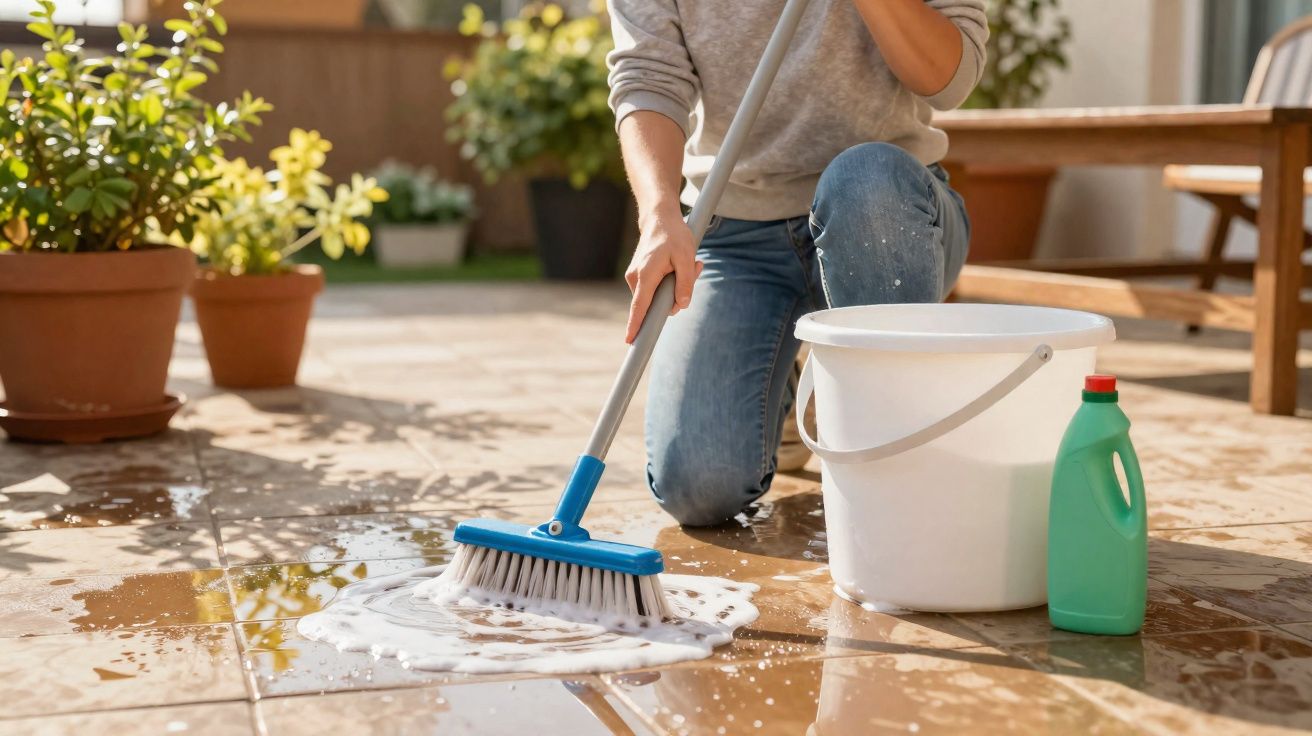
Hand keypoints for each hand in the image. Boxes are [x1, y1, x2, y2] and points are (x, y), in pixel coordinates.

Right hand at [623, 208, 702, 343]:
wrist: (659, 218)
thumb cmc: (674, 236)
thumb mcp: (687, 257)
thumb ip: (686, 282)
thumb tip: (682, 306)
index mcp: (646, 275)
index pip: (639, 306)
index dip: (636, 325)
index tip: (630, 341)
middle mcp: (635, 278)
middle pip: (655, 304)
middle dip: (675, 296)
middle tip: (695, 269)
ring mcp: (635, 277)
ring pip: (657, 296)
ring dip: (673, 287)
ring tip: (685, 264)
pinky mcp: (638, 276)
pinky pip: (654, 289)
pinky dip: (668, 282)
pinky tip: (676, 265)